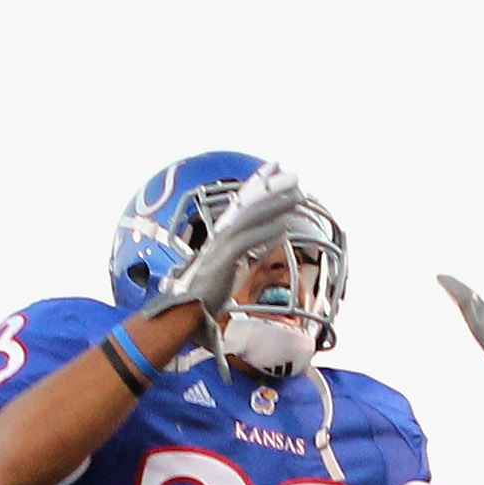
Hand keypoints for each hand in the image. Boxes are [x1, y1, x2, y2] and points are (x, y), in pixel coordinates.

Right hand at [157, 164, 309, 323]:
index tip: (274, 169)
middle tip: (294, 176)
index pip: (243, 204)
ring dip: (275, 206)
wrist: (185, 315)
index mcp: (223, 237)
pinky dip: (266, 233)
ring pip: (251, 218)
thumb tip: (269, 242)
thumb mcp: (234, 270)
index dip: (258, 186)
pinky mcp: (223, 260)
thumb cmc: (208, 296)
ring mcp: (220, 246)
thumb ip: (250, 254)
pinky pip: (248, 242)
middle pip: (249, 204)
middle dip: (271, 188)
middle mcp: (220, 236)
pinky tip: (285, 227)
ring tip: (298, 196)